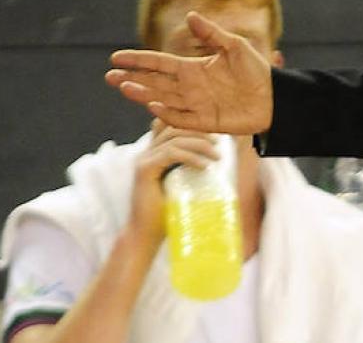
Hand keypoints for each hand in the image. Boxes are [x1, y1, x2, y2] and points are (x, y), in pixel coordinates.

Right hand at [106, 11, 273, 133]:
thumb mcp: (235, 46)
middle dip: (132, 79)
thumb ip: (212, 33)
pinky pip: (181, 118)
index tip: (116, 57)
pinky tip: (152, 105)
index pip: (159, 63)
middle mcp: (190, 87)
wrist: (275, 97)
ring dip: (142, 94)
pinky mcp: (205, 122)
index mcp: (193, 68)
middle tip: (109, 76)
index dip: (138, 60)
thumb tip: (190, 15)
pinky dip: (166, 113)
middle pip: (154, 82)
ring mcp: (195, 105)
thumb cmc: (256, 71)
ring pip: (162, 99)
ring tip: (124, 87)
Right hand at [127, 119, 219, 245]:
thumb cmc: (167, 213)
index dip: (193, 126)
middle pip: (174, 129)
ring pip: (174, 139)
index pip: (170, 127)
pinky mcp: (144, 170)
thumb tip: (217, 159)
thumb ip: (190, 169)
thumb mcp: (183, 185)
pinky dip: (191, 157)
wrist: (146, 236)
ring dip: (200, 144)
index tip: (215, 135)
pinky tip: (205, 166)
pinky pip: (170, 154)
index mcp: (153, 154)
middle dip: (199, 132)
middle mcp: (146, 154)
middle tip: (219, 143)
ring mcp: (143, 161)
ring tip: (217, 156)